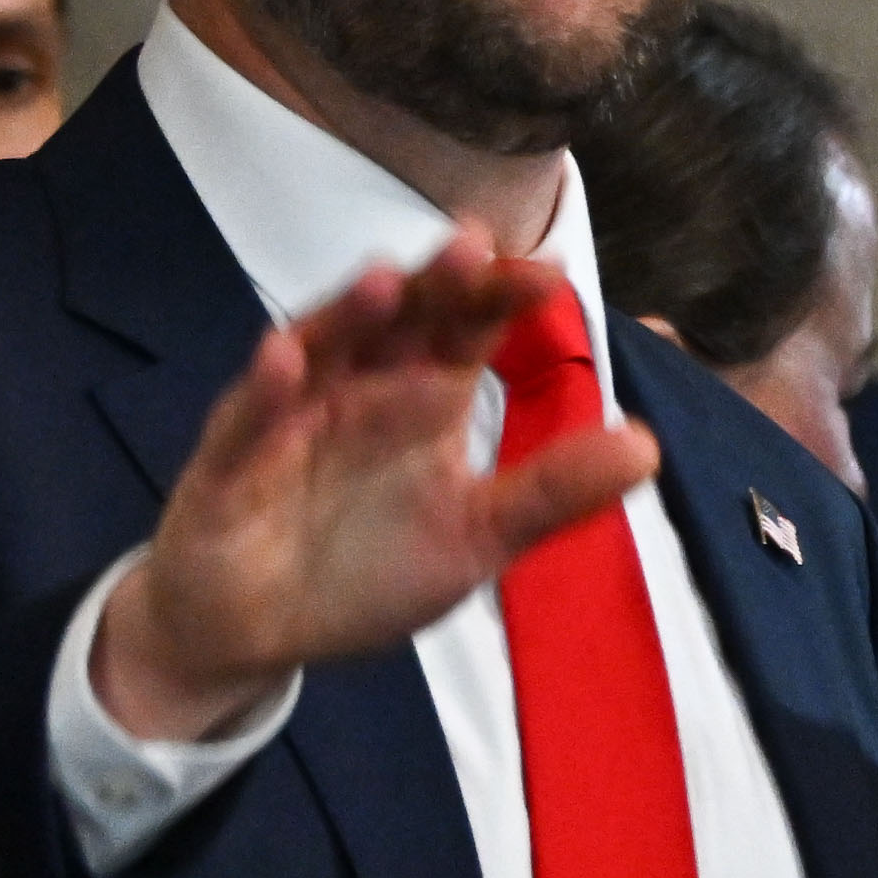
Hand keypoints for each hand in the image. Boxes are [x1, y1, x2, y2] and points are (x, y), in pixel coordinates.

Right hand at [89, 236, 654, 742]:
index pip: (466, 330)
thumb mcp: (477, 536)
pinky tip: (284, 361)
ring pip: (321, 352)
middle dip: (432, 285)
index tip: (548, 273)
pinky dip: (265, 393)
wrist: (259, 632)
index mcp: (421, 398)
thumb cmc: (366, 570)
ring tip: (388, 282)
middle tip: (472, 245)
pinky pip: (247, 422)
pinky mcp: (229, 465)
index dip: (500, 297)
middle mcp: (358, 389)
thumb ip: (553, 492)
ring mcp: (289, 417)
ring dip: (351, 317)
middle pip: (398, 321)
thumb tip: (648, 446)